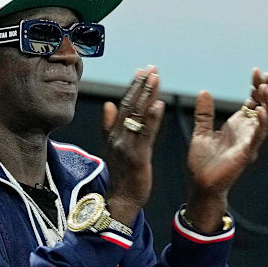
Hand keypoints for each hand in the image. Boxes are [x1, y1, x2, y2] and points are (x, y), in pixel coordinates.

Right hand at [102, 66, 165, 225]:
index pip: (124, 104)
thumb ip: (111, 126)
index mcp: (113, 133)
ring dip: (147, 96)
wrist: (121, 199)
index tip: (142, 71)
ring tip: (156, 78)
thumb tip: (108, 104)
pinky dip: (152, 119)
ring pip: (137, 116)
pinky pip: (145, 135)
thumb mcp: (114, 147)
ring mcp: (126, 146)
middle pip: (130, 106)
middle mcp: (117, 137)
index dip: (133, 87)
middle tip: (152, 68)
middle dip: (141, 86)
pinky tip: (159, 105)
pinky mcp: (137, 157)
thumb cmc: (122, 173)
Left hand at [185, 68, 267, 232]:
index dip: (257, 87)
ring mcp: (250, 143)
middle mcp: (248, 133)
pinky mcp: (246, 154)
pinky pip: (258, 136)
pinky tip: (260, 109)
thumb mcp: (201, 132)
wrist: (200, 185)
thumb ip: (204, 113)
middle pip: (267, 108)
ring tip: (264, 86)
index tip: (255, 71)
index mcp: (239, 126)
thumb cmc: (203, 162)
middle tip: (264, 74)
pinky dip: (262, 122)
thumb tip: (204, 91)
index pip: (254, 102)